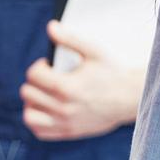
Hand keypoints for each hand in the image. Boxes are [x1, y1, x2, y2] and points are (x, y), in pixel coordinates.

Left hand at [20, 21, 141, 139]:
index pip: (33, 75)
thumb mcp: (94, 52)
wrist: (131, 99)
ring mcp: (65, 122)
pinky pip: (39, 131)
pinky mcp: (69, 132)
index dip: (39, 66)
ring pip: (29, 115)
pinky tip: (47, 110)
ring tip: (44, 95)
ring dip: (33, 102)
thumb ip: (70, 39)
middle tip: (49, 78)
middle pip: (28, 93)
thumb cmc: (113, 73)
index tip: (49, 66)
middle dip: (35, 82)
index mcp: (66, 87)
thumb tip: (51, 26)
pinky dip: (37, 120)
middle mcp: (63, 108)